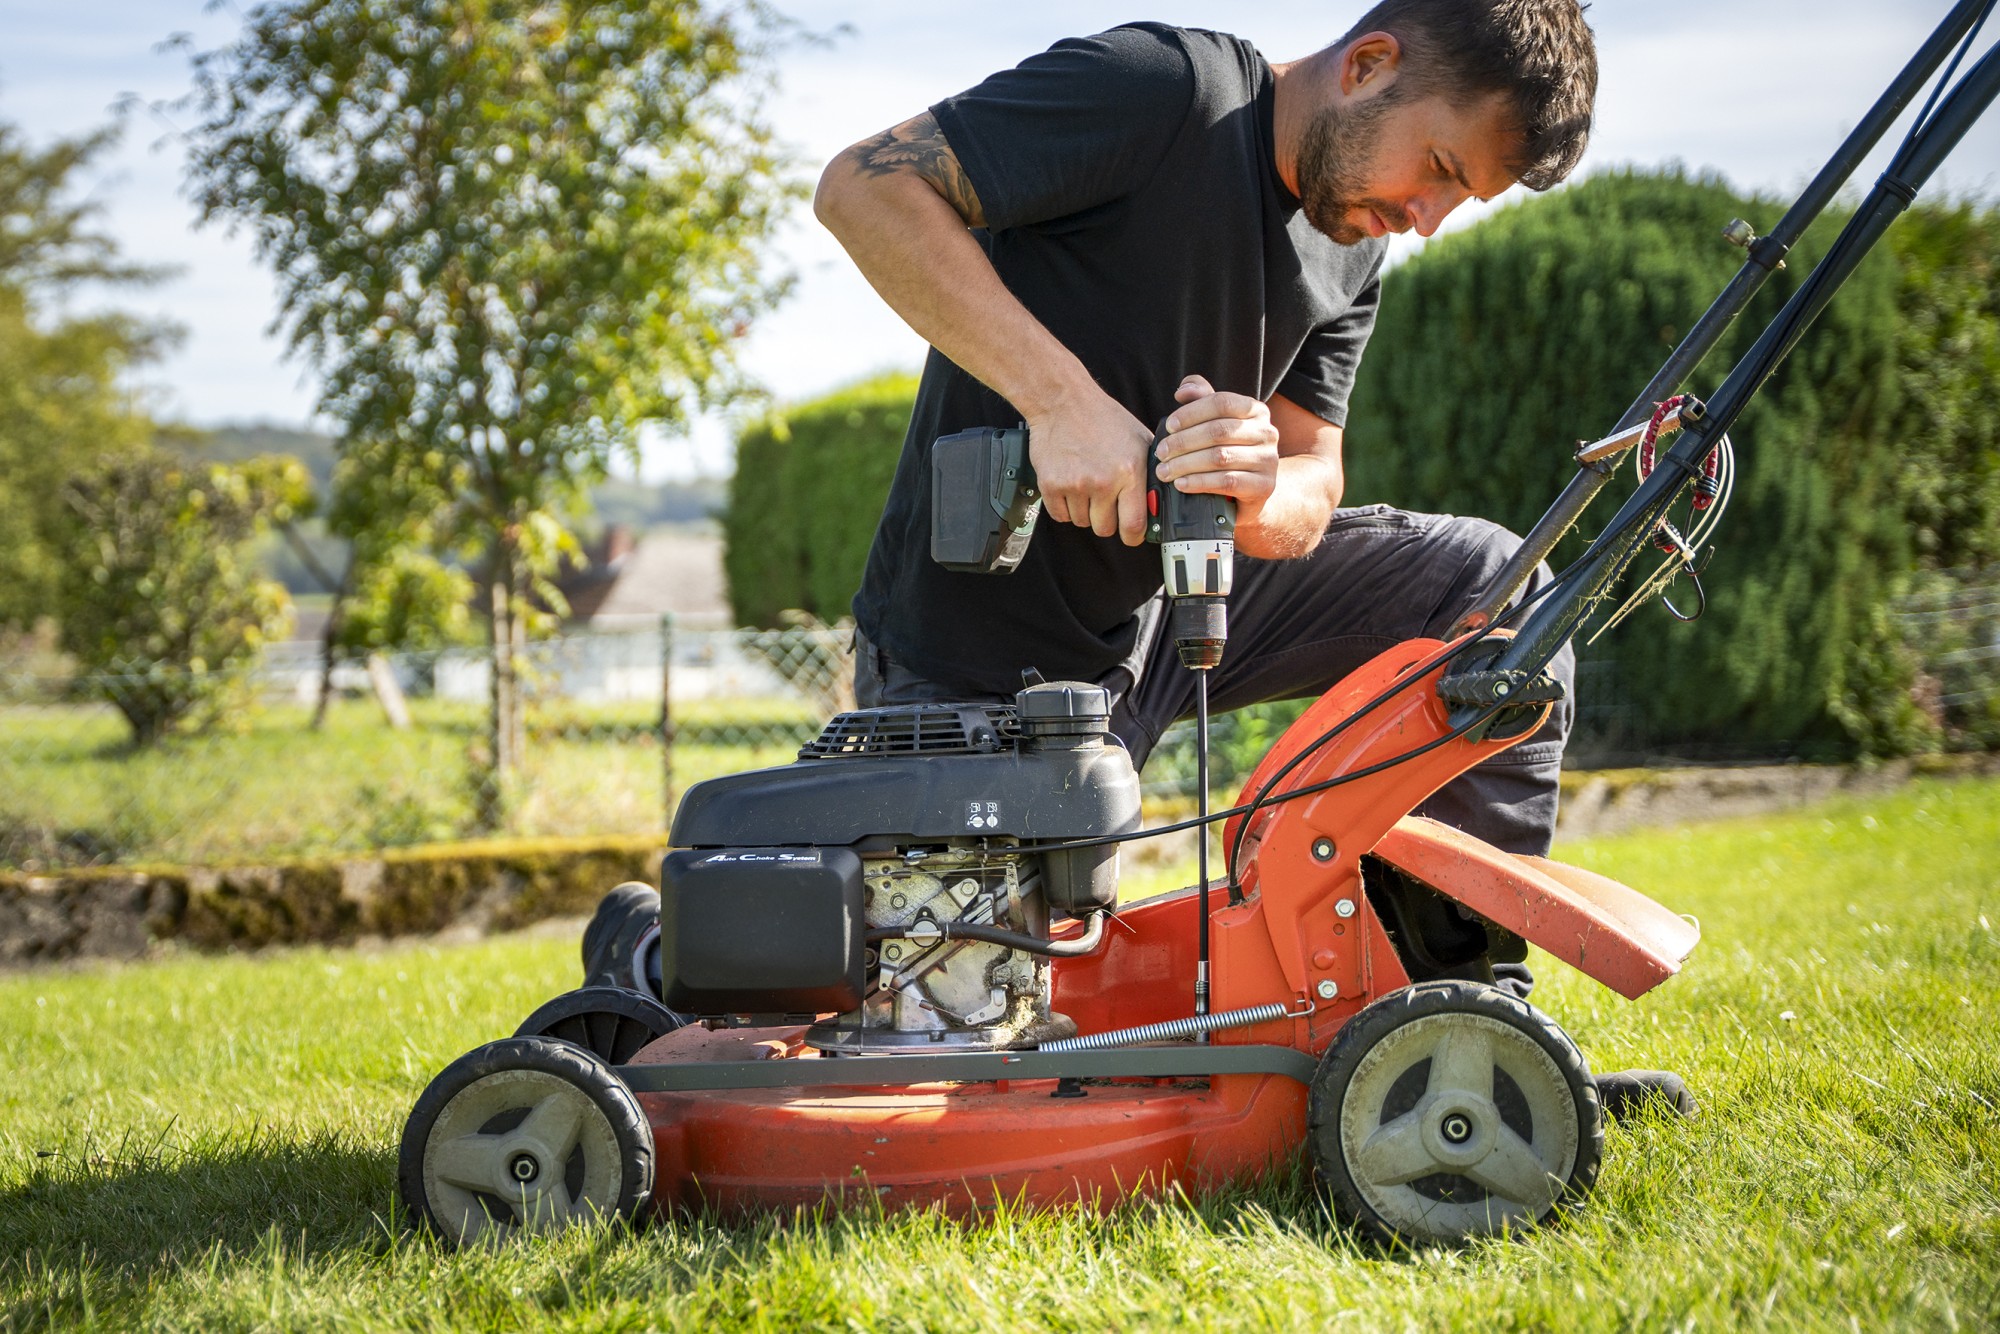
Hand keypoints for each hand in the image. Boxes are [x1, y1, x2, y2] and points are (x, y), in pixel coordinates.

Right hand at [1027, 385, 1153, 545]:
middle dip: (1106, 519)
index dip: (1134, 536)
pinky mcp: (1051, 485)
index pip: (1134, 524)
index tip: (1131, 535)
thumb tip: (1157, 500)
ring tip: (1085, 485)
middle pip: (1105, 528)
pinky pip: (1060, 516)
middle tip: (1104, 500)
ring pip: (1082, 522)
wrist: (1063, 401)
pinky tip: (1070, 487)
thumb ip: (1150, 471)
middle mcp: (1103, 481)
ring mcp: (1075, 485)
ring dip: (1084, 511)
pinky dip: (1064, 507)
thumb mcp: (1139, 439)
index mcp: (1129, 471)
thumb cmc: (1102, 417)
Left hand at [1154, 375, 1280, 523]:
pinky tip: (1181, 484)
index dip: (1191, 413)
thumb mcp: (1217, 420)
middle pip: (1218, 431)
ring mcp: (1268, 460)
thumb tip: (1182, 392)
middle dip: (1183, 442)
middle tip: (1161, 452)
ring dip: (1185, 464)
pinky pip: (1226, 482)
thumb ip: (1201, 398)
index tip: (1169, 426)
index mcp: (1256, 410)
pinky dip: (1199, 482)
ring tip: (1164, 471)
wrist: (1252, 488)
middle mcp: (1266, 432)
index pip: (1221, 402)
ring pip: (1220, 457)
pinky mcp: (1264, 486)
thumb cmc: (1230, 449)